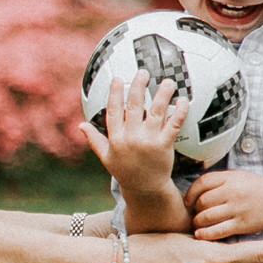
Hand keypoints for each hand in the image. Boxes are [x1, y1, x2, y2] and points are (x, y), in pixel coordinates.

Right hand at [79, 69, 185, 198]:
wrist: (145, 189)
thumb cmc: (125, 171)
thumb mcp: (106, 157)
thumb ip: (94, 139)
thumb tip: (80, 125)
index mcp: (116, 138)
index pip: (113, 111)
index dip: (114, 94)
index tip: (117, 78)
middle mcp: (131, 138)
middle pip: (134, 107)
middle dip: (138, 87)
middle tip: (144, 72)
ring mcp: (148, 141)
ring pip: (155, 112)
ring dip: (162, 95)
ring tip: (168, 82)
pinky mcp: (164, 146)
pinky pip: (172, 125)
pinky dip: (178, 112)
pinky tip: (182, 101)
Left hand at [184, 170, 262, 239]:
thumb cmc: (255, 189)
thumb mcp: (238, 177)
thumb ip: (218, 180)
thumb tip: (193, 190)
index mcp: (230, 178)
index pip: (202, 183)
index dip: (190, 193)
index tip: (187, 201)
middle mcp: (233, 192)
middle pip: (202, 201)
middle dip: (195, 209)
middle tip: (195, 214)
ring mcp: (238, 209)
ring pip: (207, 217)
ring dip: (198, 222)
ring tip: (198, 223)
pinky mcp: (242, 225)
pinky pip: (218, 231)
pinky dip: (206, 234)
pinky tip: (200, 234)